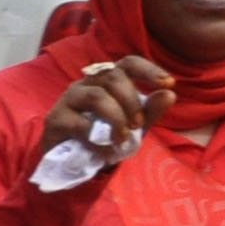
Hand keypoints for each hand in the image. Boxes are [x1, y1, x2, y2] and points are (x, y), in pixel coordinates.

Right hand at [39, 55, 170, 161]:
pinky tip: (106, 152)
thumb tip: (169, 94)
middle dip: (131, 101)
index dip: (148, 69)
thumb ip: (150, 111)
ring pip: (96, 96)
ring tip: (122, 138)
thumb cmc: (103, 136)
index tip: (168, 84)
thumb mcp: (133, 125)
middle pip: (112, 77)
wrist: (71, 162)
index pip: (128, 64)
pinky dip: (98, 140)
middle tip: (138, 125)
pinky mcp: (55, 119)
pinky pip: (81, 124)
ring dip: (116, 118)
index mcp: (107, 81)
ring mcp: (68, 99)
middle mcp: (86, 84)